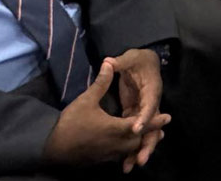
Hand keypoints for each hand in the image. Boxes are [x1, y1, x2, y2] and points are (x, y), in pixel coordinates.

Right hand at [43, 61, 170, 168]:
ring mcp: (110, 154)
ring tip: (149, 137)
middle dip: (151, 134)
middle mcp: (117, 144)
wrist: (53, 147)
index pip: (142, 125)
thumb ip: (102, 82)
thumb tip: (109, 61)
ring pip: (130, 149)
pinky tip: (127, 146)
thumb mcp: (87, 99)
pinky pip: (120, 154)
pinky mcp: (101, 159)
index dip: (154, 120)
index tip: (168, 117)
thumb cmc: (71, 122)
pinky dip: (127, 149)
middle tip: (162, 129)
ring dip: (140, 143)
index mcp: (117, 129)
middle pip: (139, 140)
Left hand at [109, 49, 166, 172]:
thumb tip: (108, 62)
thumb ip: (120, 62)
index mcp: (152, 89)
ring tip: (131, 166)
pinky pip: (135, 133)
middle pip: (152, 127)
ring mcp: (143, 111)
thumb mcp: (130, 58)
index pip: (149, 105)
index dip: (144, 117)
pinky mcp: (135, 115)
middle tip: (140, 160)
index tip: (135, 129)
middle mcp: (150, 104)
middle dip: (146, 144)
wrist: (145, 62)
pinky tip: (124, 160)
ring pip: (144, 134)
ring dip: (138, 150)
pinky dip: (131, 146)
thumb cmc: (139, 59)